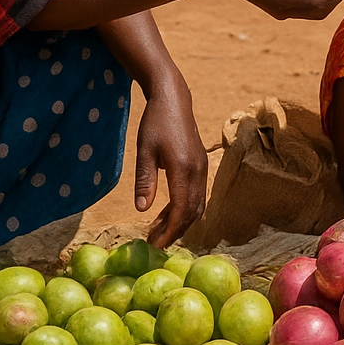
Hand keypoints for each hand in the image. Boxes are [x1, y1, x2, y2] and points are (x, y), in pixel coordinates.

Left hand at [133, 75, 208, 247]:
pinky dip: (185, 208)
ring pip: (197, 204)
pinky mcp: (201, 165)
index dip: (170, 230)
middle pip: (192, 211)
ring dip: (180, 220)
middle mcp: (198, 170)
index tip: (157, 244)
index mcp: (183, 168)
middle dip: (176, 230)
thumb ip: (144, 181)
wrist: (173, 99)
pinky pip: (197, 194)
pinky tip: (167, 212)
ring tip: (158, 230)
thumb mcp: (144, 151)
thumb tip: (141, 209)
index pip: (181, 209)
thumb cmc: (155, 122)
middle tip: (155, 243)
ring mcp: (202, 167)